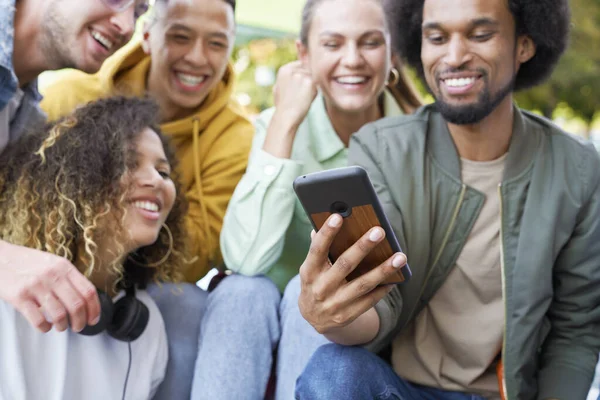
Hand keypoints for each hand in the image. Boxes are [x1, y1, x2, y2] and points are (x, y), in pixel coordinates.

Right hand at [0, 241, 99, 332]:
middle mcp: (53, 276)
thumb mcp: (53, 263)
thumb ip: (68, 277)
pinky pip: (39, 320)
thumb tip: (85, 298)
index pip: (88, 291)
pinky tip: (45, 325)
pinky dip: (45, 328)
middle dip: (80, 321)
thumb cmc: (26, 262)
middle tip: (78, 327)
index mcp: (64, 267)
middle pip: (77, 305)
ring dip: (63, 326)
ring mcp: (36, 286)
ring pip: (60, 315)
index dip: (95, 309)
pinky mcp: (20, 297)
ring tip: (61, 326)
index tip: (94, 318)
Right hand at [272, 61, 317, 128]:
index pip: (301, 65)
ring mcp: (301, 74)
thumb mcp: (279, 87)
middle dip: (308, 81)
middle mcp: (292, 69)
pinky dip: (314, 94)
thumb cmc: (283, 105)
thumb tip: (298, 70)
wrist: (286, 116)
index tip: (299, 87)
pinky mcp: (309, 81)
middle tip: (299, 95)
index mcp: (284, 69)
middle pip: (309, 71)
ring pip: (314, 78)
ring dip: (311, 88)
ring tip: (301, 98)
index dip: (303, 76)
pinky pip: (317, 86)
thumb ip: (288, 77)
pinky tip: (306, 100)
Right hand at [298, 214, 406, 334]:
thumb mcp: (312, 267)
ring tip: (400, 256)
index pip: (317, 249)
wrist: (314, 317)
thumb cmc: (316, 281)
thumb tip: (332, 218)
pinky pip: (369, 300)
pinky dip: (383, 288)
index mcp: (309, 271)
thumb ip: (319, 246)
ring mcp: (334, 303)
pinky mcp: (347, 315)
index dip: (326, 233)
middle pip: (344, 265)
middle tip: (379, 231)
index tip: (337, 216)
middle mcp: (320, 288)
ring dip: (383, 270)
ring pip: (362, 284)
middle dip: (362, 247)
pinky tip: (396, 277)